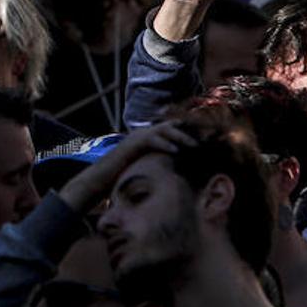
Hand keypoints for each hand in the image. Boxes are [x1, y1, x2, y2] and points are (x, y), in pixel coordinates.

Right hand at [58, 121, 195, 213]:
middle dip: (188, 131)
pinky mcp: (132, 144)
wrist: (100, 180)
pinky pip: (151, 140)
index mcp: (147, 139)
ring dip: (180, 137)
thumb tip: (174, 172)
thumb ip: (157, 165)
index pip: (171, 131)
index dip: (187, 134)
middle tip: (206, 138)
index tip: (204, 141)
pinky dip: (164, 144)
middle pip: (170, 126)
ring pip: (163, 130)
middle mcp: (142, 134)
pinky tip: (175, 151)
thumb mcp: (144, 169)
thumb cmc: (122, 178)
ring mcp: (136, 137)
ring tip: (195, 145)